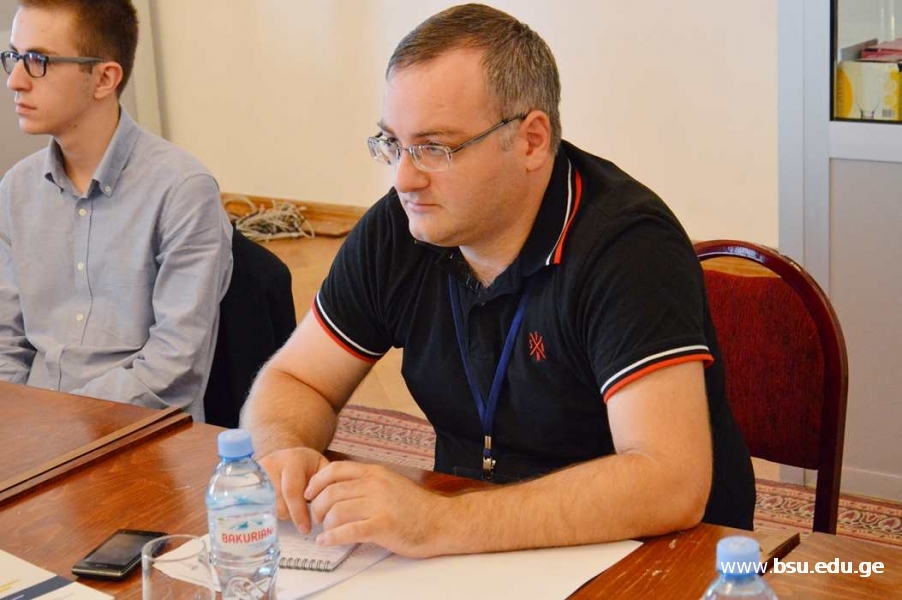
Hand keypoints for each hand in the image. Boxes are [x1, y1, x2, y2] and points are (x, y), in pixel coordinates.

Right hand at [258, 447, 329, 532]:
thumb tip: (325, 507)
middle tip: (302, 518)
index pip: (292, 492)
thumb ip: (326, 484)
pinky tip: (278, 508)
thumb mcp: (321, 467)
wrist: (286, 455)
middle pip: (278, 504)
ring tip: (291, 505)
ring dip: (282, 513)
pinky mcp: (247, 483)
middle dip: (291, 515)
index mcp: (292, 460)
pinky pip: (257, 508)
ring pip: (267, 509)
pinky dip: (269, 512)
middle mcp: (271, 465)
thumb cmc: (307, 465)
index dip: (299, 513)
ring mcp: (256, 475)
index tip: (306, 529)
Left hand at [304, 461, 453, 557]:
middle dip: (316, 508)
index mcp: (375, 472)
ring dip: (325, 524)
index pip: (335, 470)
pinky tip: (327, 541)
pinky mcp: (382, 526)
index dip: (316, 482)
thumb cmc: (415, 506)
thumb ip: (367, 482)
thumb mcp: (390, 483)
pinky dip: (333, 537)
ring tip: (325, 531)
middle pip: (331, 493)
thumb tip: (337, 488)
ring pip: (336, 511)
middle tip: (316, 519)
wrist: (441, 521)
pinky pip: (348, 531)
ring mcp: (379, 504)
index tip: (308, 494)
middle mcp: (375, 484)